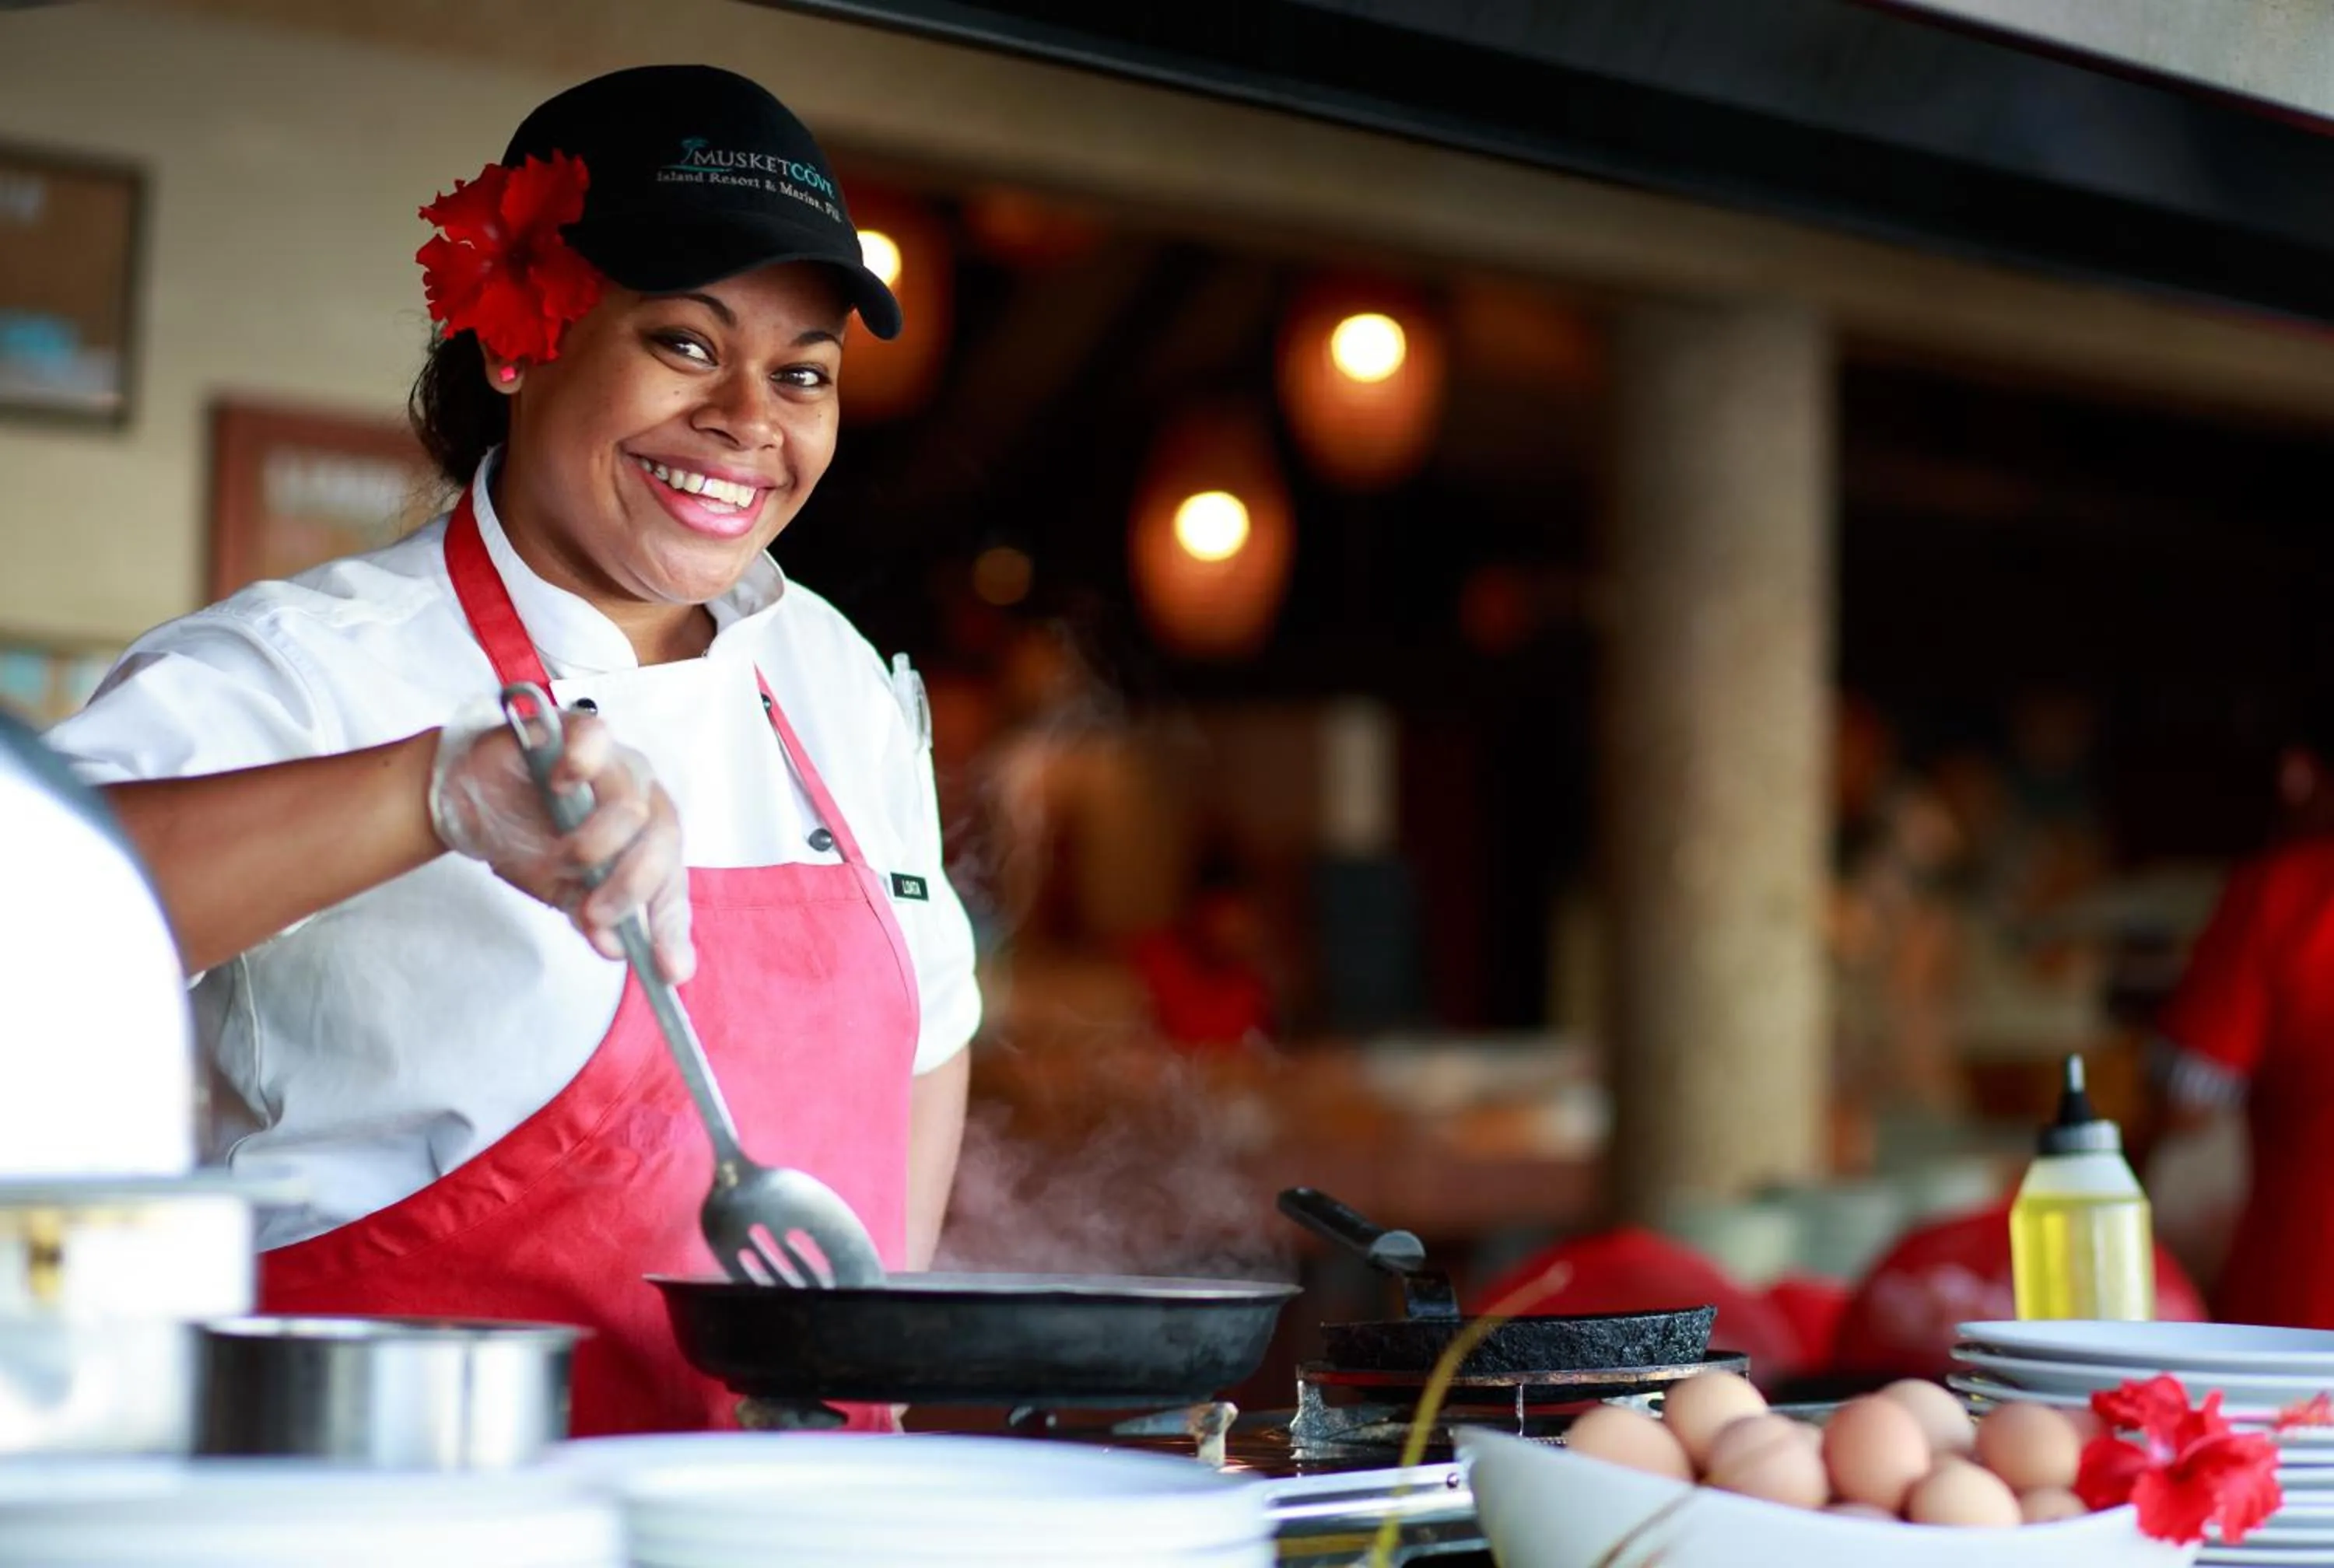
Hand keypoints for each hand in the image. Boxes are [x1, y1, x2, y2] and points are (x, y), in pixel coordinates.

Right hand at [427, 708, 694, 981]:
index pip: (671, 884)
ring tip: (564, 861)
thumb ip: (593, 918)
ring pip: (632, 803)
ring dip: (598, 844)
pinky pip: (596, 740)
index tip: (670, 972)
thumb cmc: (529, 842)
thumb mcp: (562, 891)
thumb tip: (617, 950)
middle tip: (595, 915)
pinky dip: (583, 764)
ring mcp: (616, 763)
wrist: (472, 803)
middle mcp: (643, 800)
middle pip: (664, 841)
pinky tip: (562, 782)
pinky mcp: (579, 730)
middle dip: (632, 886)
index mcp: (647, 841)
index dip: (671, 928)